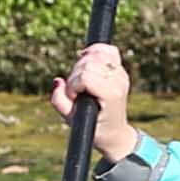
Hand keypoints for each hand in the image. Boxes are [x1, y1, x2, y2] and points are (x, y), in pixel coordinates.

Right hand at [53, 42, 136, 162]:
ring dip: (83, 63)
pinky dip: (94, 51)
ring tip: (81, 79)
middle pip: (89, 63)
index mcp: (111, 94)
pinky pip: (107, 49)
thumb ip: (59, 101)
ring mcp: (121, 73)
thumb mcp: (71, 120)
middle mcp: (119, 81)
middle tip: (77, 91)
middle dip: (75, 75)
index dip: (73, 85)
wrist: (113, 131)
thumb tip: (58, 81)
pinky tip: (86, 60)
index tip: (73, 97)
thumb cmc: (92, 127)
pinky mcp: (119, 69)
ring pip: (97, 53)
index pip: (85, 76)